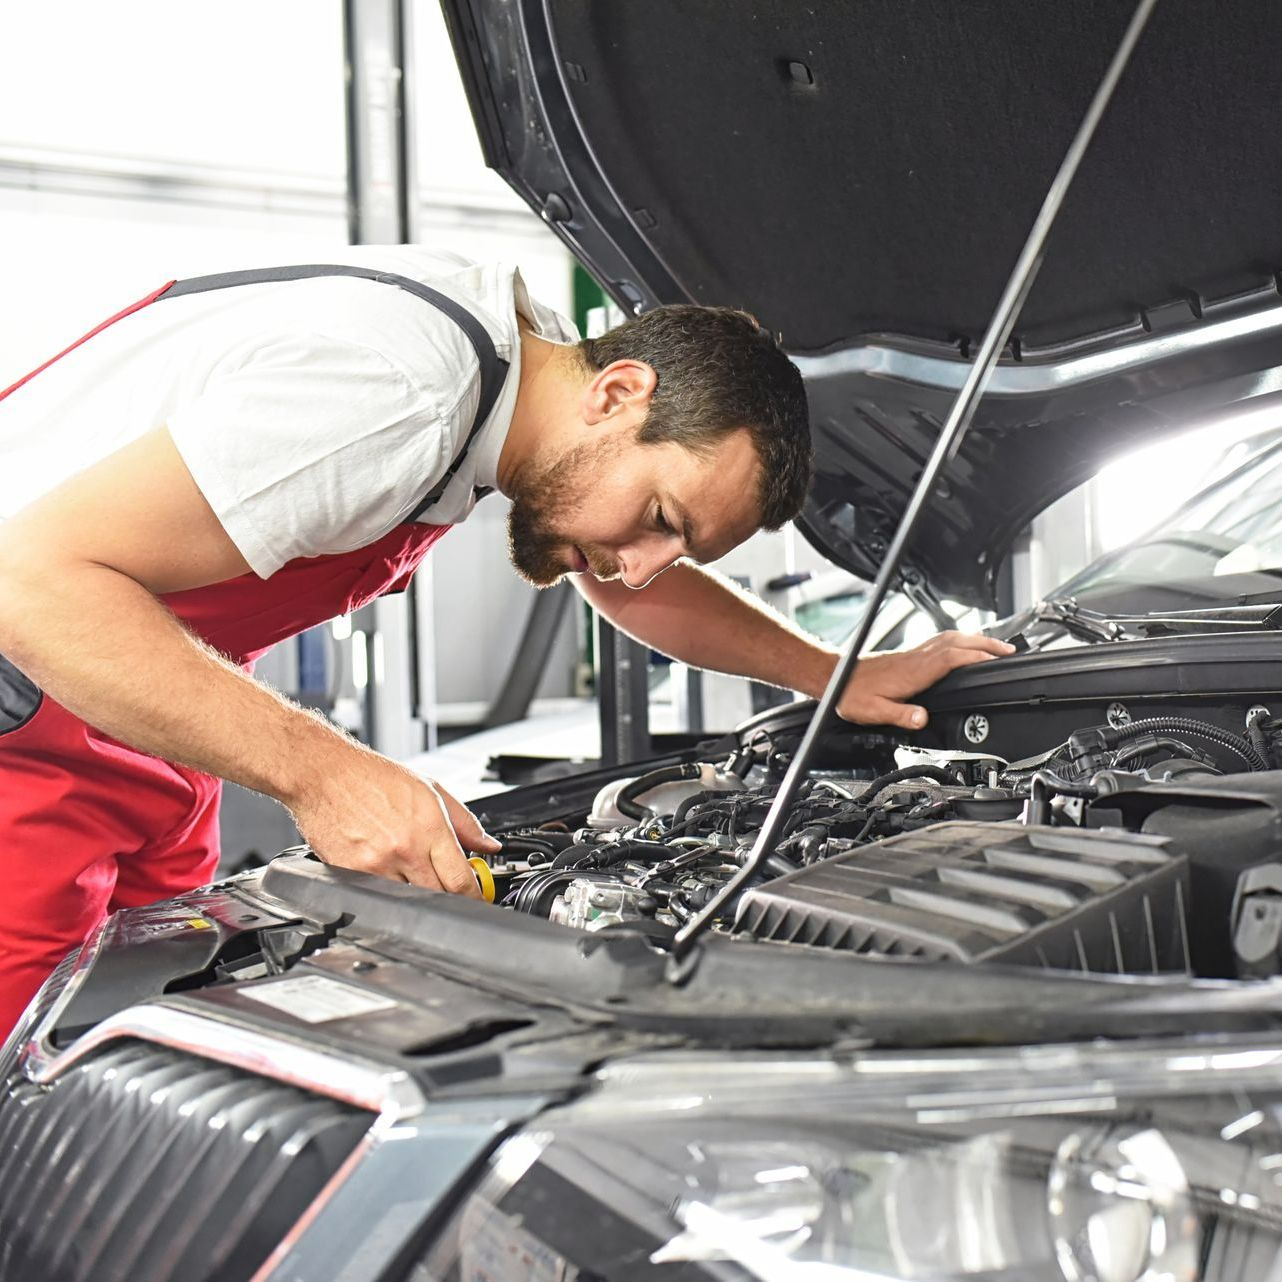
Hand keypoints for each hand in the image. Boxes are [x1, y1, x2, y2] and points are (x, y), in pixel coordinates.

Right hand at [285, 742, 500, 895]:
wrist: (325, 774)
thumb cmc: (373, 777)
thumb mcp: (430, 789)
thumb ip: (465, 821)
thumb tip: (489, 846)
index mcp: (430, 827)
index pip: (462, 880)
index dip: (476, 896)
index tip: (478, 898)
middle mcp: (405, 849)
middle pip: (439, 896)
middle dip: (450, 897)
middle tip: (448, 886)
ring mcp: (377, 865)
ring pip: (410, 901)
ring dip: (419, 894)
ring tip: (413, 873)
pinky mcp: (351, 874)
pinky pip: (379, 896)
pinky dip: (388, 891)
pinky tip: (386, 870)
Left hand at [836, 631, 1015, 729]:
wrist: (834, 678)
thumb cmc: (851, 694)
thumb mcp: (874, 712)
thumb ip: (900, 715)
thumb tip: (923, 719)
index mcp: (913, 671)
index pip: (952, 658)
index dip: (976, 657)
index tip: (998, 660)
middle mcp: (917, 658)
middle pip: (957, 642)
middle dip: (986, 643)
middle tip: (1010, 649)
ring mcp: (913, 654)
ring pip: (950, 639)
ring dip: (975, 639)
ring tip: (996, 645)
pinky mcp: (909, 654)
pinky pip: (941, 641)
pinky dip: (959, 640)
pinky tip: (964, 646)